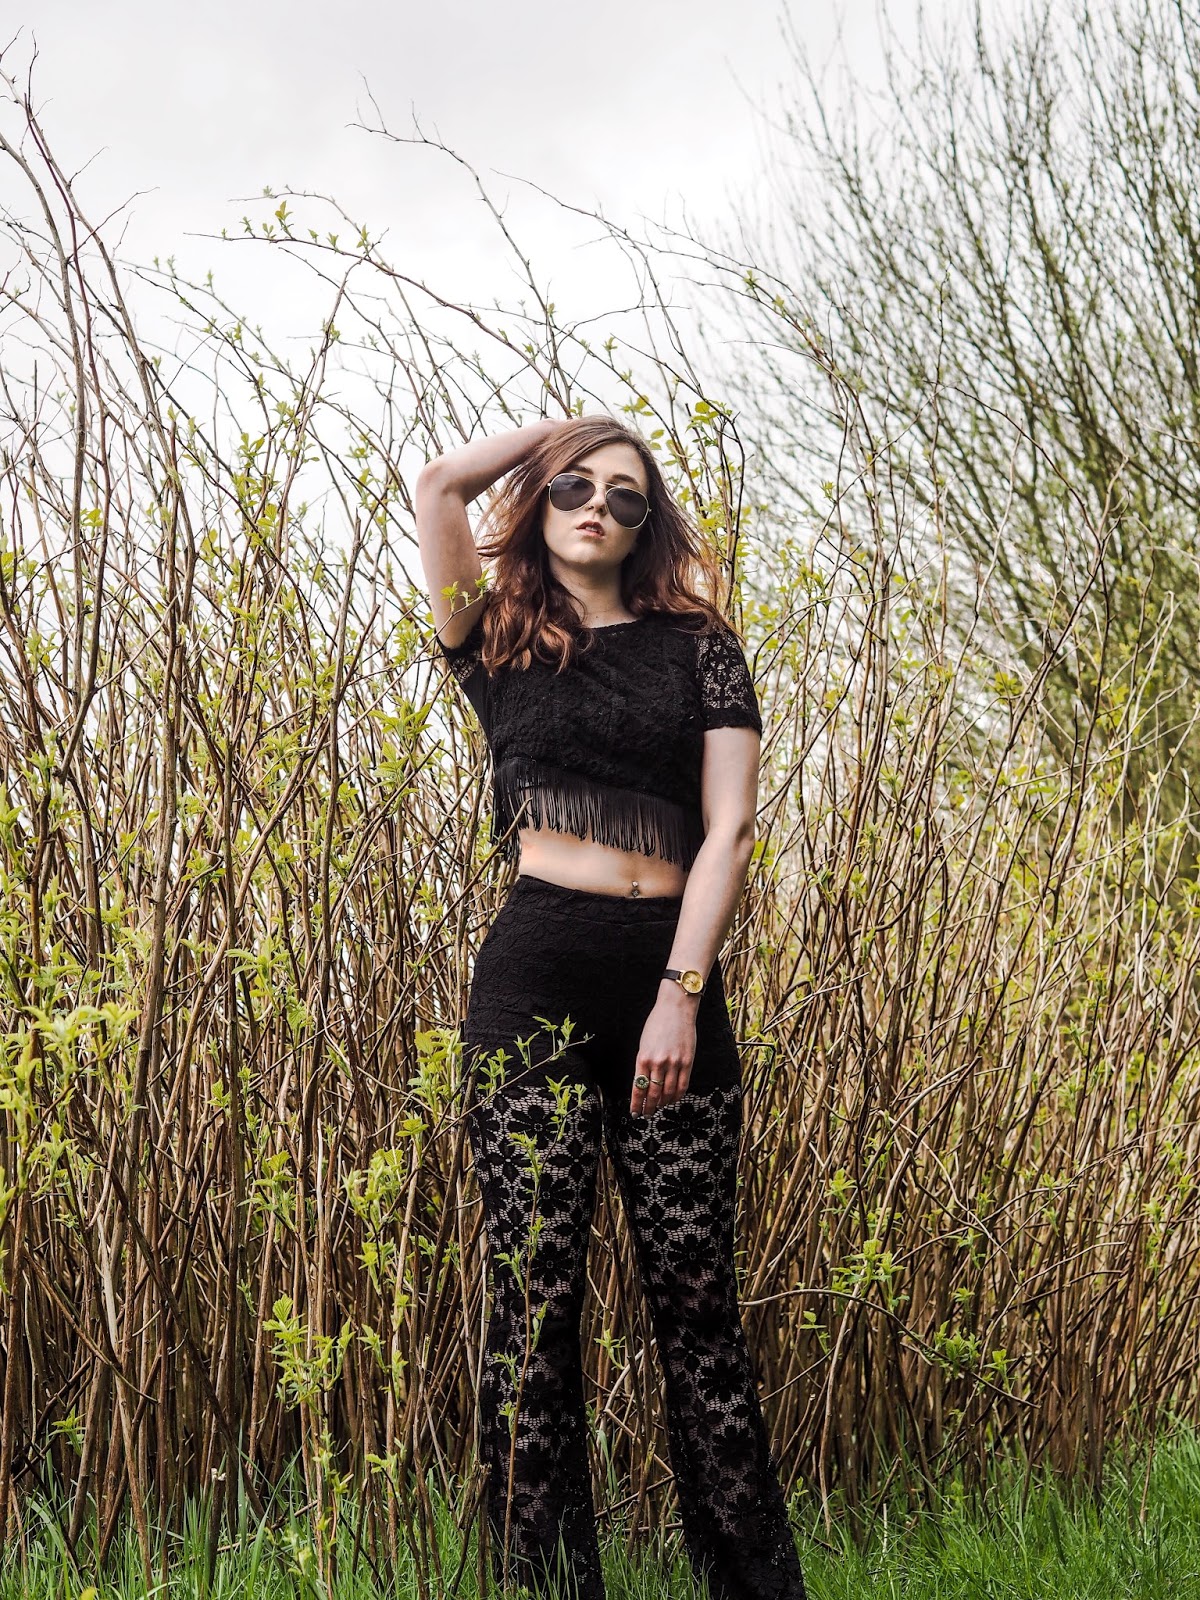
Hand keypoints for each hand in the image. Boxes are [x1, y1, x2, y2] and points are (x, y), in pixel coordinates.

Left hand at [630, 987, 698, 1116]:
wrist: (676, 1008)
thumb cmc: (657, 1024)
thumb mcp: (644, 1044)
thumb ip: (644, 1064)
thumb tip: (644, 1084)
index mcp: (643, 1058)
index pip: (638, 1088)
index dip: (636, 1104)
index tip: (635, 1113)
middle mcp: (658, 1062)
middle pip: (653, 1094)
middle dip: (648, 1107)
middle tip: (646, 1114)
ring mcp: (674, 1063)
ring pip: (668, 1092)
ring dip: (663, 1103)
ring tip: (659, 1107)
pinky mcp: (688, 1061)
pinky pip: (682, 1085)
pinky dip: (677, 1096)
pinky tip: (673, 1099)